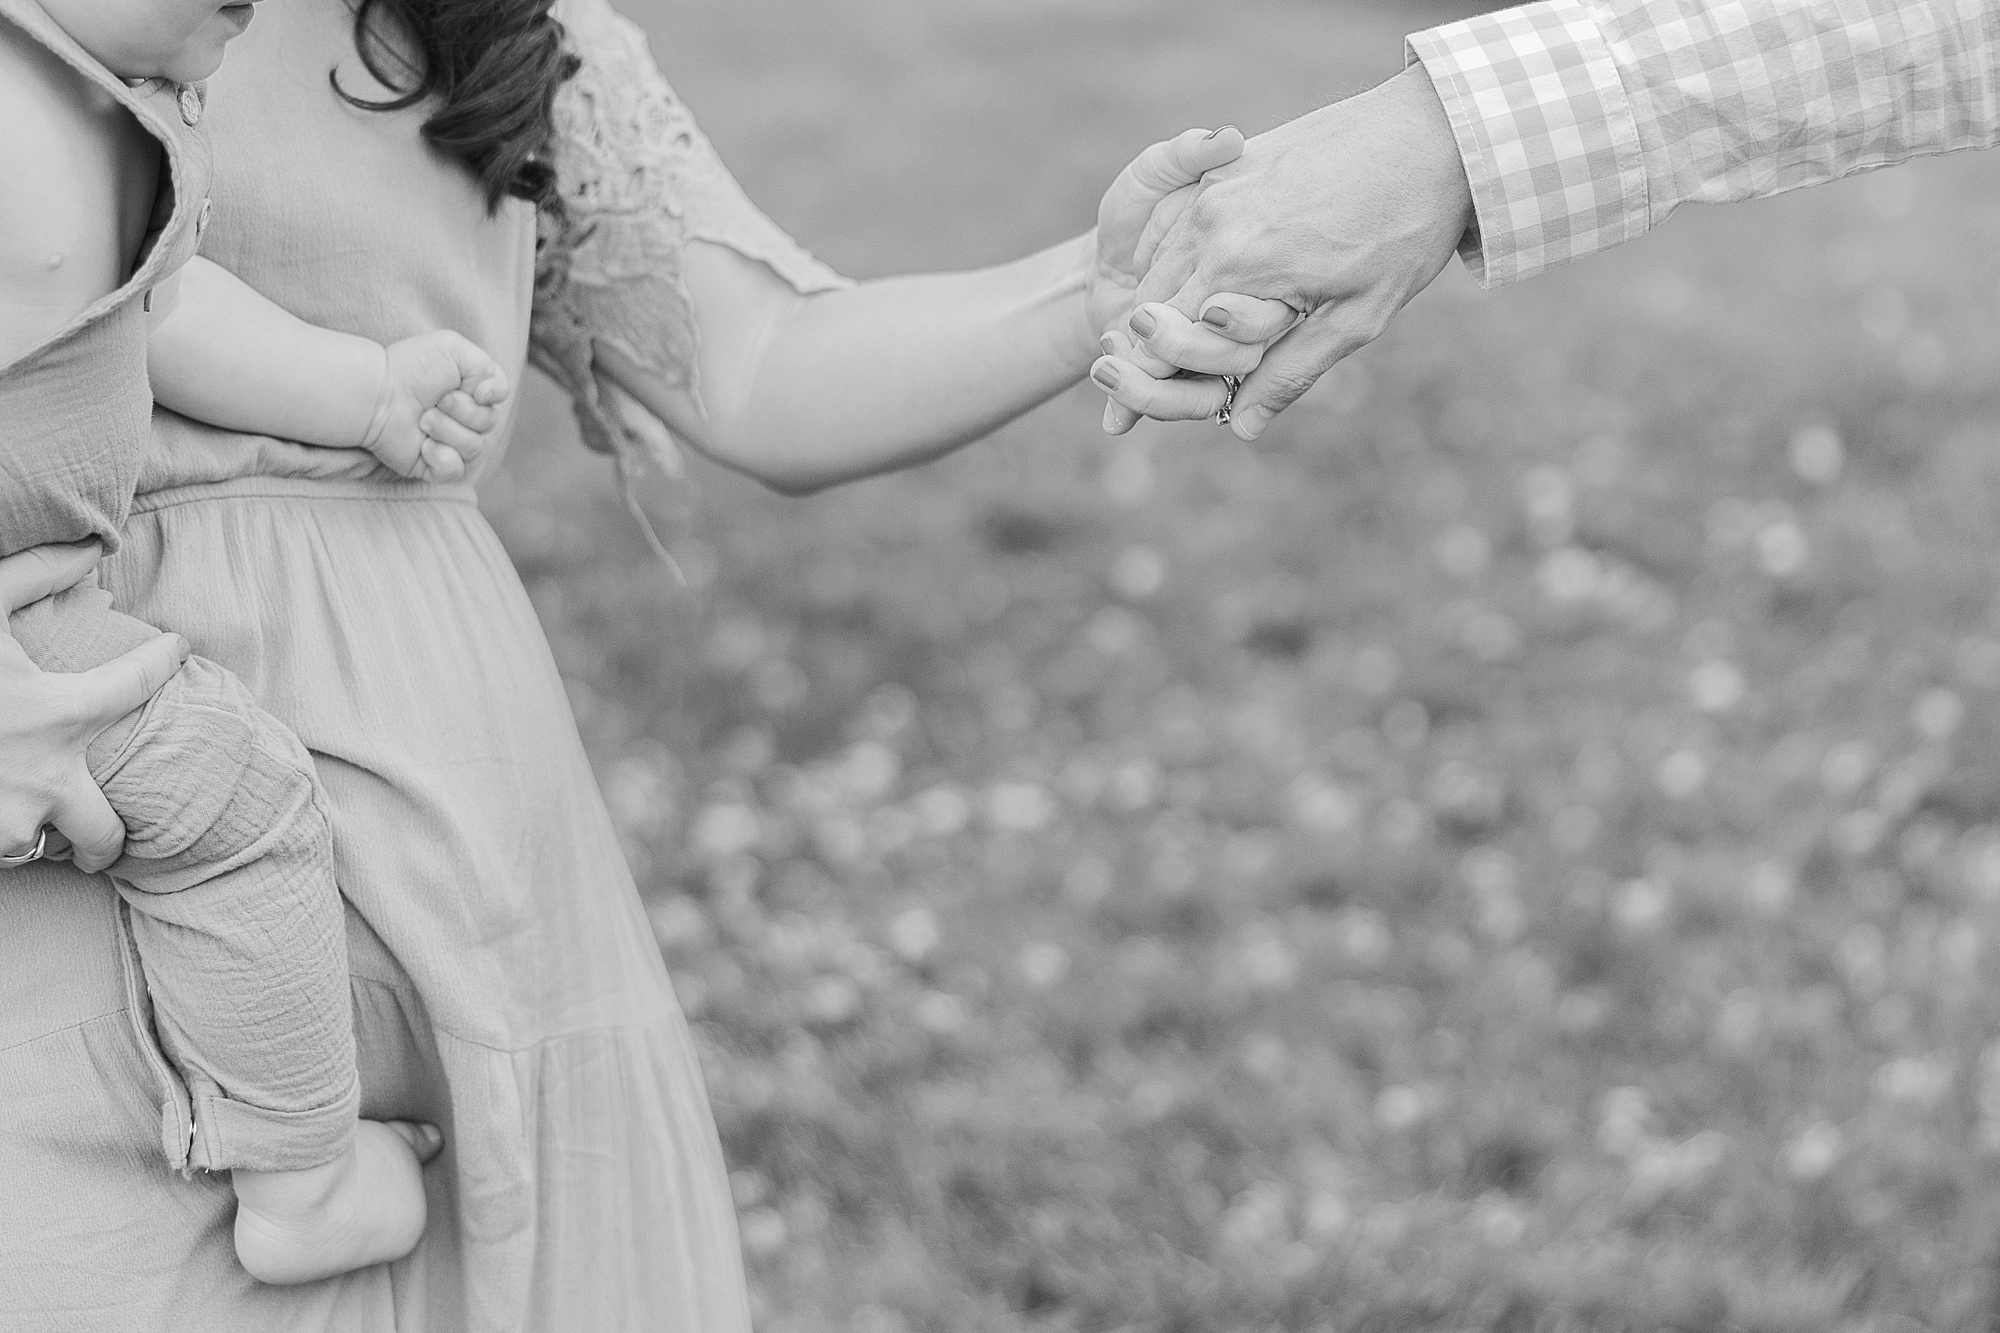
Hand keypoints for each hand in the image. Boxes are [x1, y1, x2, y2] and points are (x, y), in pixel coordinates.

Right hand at [0, 543, 190, 873]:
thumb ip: (31, 575)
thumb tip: (88, 548)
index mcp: (56, 715)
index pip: (137, 685)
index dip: (161, 661)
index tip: (177, 651)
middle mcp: (44, 781)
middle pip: (106, 833)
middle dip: (108, 840)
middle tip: (106, 832)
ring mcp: (5, 826)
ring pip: (41, 847)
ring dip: (33, 832)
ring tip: (13, 809)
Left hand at [362, 332, 512, 481]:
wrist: (377, 393)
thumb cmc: (412, 367)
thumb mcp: (454, 348)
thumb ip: (488, 368)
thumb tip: (491, 399)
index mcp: (473, 393)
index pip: (499, 399)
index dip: (488, 395)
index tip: (472, 389)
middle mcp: (467, 420)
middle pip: (489, 425)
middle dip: (461, 412)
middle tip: (434, 402)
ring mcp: (452, 444)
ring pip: (474, 448)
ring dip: (446, 431)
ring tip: (422, 420)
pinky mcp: (436, 466)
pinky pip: (456, 471)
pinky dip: (442, 458)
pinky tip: (423, 446)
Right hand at [1093, 65, 1473, 438]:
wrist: (1434, 132)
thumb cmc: (1405, 229)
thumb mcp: (1357, 317)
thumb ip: (1291, 371)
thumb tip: (1242, 425)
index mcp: (1234, 268)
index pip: (1160, 341)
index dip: (1148, 381)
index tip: (1140, 411)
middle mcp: (1210, 223)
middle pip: (1150, 303)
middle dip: (1151, 345)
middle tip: (1164, 376)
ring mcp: (1215, 187)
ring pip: (1160, 262)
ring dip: (1167, 303)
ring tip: (1194, 329)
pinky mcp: (1228, 164)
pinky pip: (1180, 222)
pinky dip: (1180, 259)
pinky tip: (1208, 280)